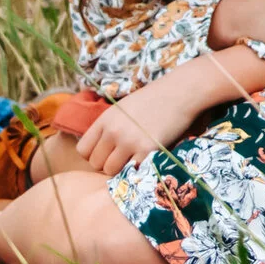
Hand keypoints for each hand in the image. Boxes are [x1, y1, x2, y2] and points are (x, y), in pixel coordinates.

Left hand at [76, 85, 196, 175]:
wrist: (181, 92)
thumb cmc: (155, 99)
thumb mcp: (124, 108)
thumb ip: (110, 126)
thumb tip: (103, 149)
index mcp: (105, 119)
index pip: (83, 150)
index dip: (94, 155)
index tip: (107, 153)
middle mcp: (113, 131)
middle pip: (96, 163)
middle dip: (108, 163)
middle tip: (124, 157)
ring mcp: (129, 141)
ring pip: (111, 170)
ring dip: (122, 169)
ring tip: (135, 158)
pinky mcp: (147, 149)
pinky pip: (132, 171)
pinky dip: (138, 168)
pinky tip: (147, 158)